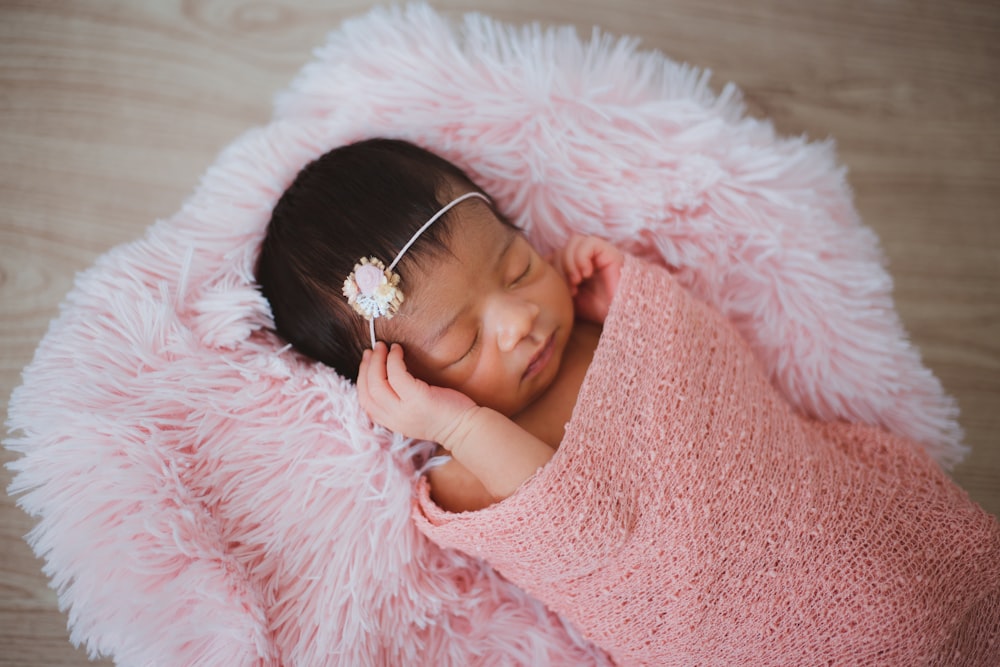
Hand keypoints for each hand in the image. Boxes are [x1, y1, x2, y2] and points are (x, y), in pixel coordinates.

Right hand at [356, 341, 475, 445]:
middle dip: (366, 366)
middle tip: (372, 349)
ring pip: (377, 383)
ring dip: (377, 361)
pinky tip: (398, 350)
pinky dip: (393, 360)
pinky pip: (397, 375)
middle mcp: (395, 419)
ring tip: (382, 346)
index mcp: (392, 422)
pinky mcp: (418, 399)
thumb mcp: (414, 412)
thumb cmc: (445, 414)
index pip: (365, 402)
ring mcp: (405, 410)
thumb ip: (399, 401)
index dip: (361, 379)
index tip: (367, 363)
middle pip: (368, 391)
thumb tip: (387, 375)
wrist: (466, 428)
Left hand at [556, 235, 623, 323]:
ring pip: (573, 242)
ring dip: (570, 263)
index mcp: (575, 265)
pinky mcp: (608, 251)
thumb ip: (557, 283)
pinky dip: (582, 258)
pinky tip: (587, 273)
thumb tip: (542, 272)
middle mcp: (586, 256)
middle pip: (562, 248)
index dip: (552, 268)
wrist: (619, 314)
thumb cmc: (596, 309)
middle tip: (571, 289)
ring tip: (577, 281)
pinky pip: (589, 243)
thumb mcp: (569, 297)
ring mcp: (598, 253)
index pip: (554, 255)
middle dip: (561, 269)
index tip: (558, 289)